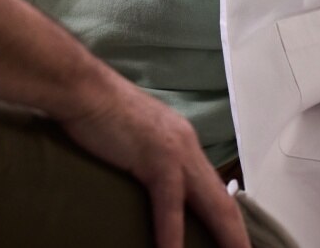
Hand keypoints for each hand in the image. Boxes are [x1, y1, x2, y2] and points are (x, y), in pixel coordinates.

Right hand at [59, 76, 249, 247]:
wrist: (82, 87)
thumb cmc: (97, 109)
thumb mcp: (134, 137)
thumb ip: (147, 158)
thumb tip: (146, 183)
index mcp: (183, 141)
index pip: (215, 188)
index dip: (227, 219)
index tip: (234, 241)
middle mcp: (187, 145)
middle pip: (223, 201)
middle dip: (237, 235)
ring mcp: (176, 150)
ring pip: (213, 204)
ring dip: (226, 237)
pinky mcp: (157, 157)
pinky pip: (170, 204)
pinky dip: (174, 234)